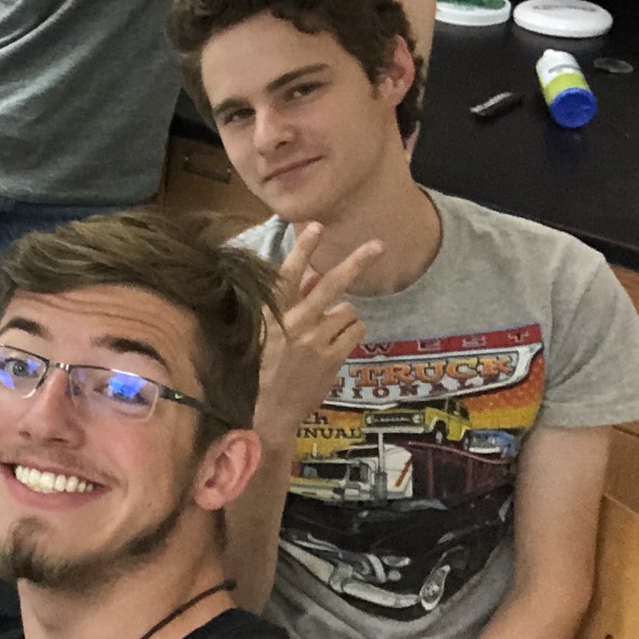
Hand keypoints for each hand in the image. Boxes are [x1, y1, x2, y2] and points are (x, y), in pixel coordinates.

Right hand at [258, 224, 381, 436]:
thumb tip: (310, 278)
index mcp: (271, 314)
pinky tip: (338, 345)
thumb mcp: (265, 334)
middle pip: (330, 284)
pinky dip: (351, 335)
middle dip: (356, 262)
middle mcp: (294, 323)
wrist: (265, 411)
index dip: (303, 249)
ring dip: (344, 318)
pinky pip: (356, 332)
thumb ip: (288, 305)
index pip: (288, 274)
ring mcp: (315, 340)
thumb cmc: (260, 370)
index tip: (315, 226)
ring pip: (348, 311)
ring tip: (331, 332)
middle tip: (378, 246)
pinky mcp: (332, 358)